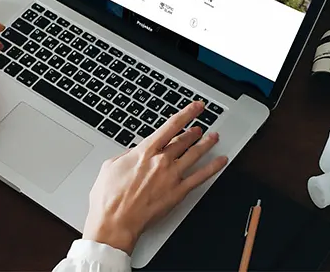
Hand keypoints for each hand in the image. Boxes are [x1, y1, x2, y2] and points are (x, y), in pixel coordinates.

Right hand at [83, 101, 227, 254]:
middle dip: (194, 130)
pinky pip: (201, 177)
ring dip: (206, 144)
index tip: (195, 107)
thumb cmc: (109, 197)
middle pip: (184, 140)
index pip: (171, 126)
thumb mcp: (111, 165)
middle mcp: (161, 161)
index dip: (186, 113)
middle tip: (200, 125)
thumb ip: (127, 154)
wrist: (115, 221)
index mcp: (145, 151)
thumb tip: (135, 152)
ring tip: (213, 137)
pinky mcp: (178, 193)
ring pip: (195, 154)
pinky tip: (220, 162)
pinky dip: (213, 168)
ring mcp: (172, 177)